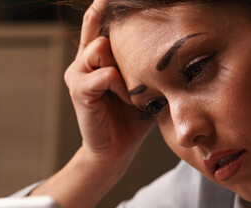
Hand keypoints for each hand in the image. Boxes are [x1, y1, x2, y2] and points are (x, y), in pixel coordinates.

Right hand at [65, 0, 154, 166]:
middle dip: (123, 39)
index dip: (104, 4)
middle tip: (137, 69)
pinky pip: (105, 74)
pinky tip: (124, 100)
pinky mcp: (78, 91)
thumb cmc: (132, 117)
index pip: (97, 19)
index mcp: (97, 56)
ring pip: (100, 47)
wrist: (116, 150)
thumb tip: (172, 38)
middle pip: (100, 27)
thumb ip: (145, 61)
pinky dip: (119, 86)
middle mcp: (83, 60)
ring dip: (123, 68)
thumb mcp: (143, 82)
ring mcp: (77, 74)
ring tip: (129, 92)